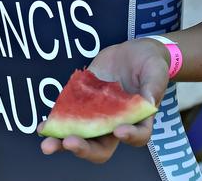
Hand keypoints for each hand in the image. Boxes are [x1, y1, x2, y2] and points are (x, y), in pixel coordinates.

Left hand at [38, 38, 169, 162]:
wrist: (133, 53)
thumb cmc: (150, 65)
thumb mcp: (156, 71)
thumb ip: (153, 86)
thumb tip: (148, 102)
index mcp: (139, 119)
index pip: (137, 136)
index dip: (129, 136)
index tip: (118, 130)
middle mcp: (116, 122)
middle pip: (102, 146)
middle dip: (85, 148)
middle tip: (70, 143)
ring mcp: (98, 114)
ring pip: (82, 136)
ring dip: (63, 142)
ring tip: (47, 144)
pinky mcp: (83, 101)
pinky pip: (69, 116)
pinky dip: (56, 122)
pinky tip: (44, 126)